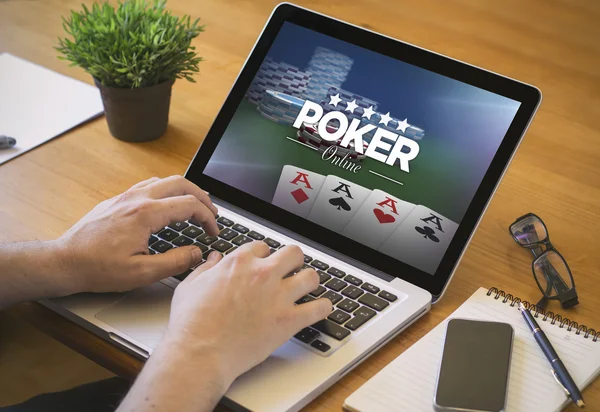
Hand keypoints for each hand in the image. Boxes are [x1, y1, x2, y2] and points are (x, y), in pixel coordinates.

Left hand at [53, 175, 218, 294]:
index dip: (208, 218)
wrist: (65, 261)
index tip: (213, 232)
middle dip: (202, 197)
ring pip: (165, 180)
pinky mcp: (118, 200)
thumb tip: (197, 253)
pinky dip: (167, 191)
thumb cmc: (98, 268)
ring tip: (195, 206)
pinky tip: (168, 204)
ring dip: (185, 191)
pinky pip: (149, 185)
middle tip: (212, 213)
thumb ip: (174, 262)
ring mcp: (126, 196)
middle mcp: (137, 199)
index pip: (189, 205)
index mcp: (146, 214)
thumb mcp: (141, 273)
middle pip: (181, 183)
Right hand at [165, 242, 332, 387]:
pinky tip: (320, 309)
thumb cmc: (191, 323)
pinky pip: (320, 308)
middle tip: (290, 271)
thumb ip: (205, 269)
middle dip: (293, 261)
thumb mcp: (190, 286)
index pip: (263, 247)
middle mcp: (262, 274)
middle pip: (293, 253)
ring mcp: (278, 296)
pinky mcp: (289, 320)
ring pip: (311, 276)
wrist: (199, 353)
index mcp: (239, 262)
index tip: (263, 265)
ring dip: (309, 282)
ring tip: (306, 288)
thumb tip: (213, 258)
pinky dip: (323, 308)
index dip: (263, 256)